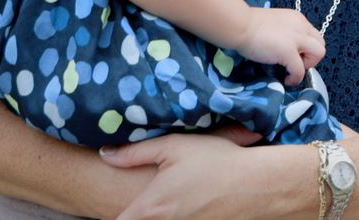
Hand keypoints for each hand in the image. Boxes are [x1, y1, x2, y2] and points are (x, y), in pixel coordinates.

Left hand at [100, 132, 291, 218]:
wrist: (254, 184)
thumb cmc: (214, 161)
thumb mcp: (174, 146)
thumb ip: (135, 152)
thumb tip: (104, 154)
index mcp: (149, 209)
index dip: (106, 216)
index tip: (104, 205)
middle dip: (131, 211)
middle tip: (135, 198)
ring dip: (154, 213)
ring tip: (164, 196)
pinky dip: (173, 215)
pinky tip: (184, 201)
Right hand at [237, 7, 324, 83]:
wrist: (240, 25)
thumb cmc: (249, 24)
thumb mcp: (274, 24)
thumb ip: (284, 32)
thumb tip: (285, 46)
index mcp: (297, 19)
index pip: (313, 35)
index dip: (306, 48)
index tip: (293, 55)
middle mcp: (301, 26)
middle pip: (321, 44)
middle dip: (310, 57)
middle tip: (293, 63)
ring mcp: (296, 38)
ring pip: (319, 53)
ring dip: (307, 66)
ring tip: (291, 70)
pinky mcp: (288, 51)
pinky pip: (300, 70)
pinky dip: (295, 78)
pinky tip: (286, 79)